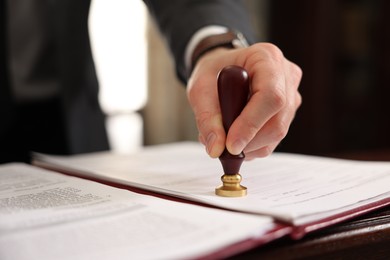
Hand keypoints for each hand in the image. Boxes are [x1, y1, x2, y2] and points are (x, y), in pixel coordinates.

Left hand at [187, 43, 301, 159]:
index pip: (270, 95)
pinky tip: (236, 138)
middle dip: (248, 141)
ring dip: (249, 146)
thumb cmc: (213, 72)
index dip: (251, 124)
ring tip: (223, 138)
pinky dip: (252, 146)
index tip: (231, 145)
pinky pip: (274, 139)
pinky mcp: (288, 113)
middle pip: (278, 120)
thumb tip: (216, 149)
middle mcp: (286, 75)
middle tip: (222, 148)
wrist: (222, 71)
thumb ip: (207, 118)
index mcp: (266, 58)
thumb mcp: (200, 89)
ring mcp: (291, 95)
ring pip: (277, 133)